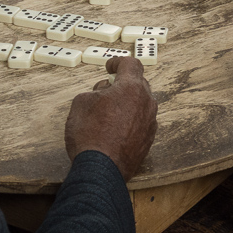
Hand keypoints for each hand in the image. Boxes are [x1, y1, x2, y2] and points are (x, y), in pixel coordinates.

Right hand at [64, 57, 158, 179]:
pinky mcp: (149, 139)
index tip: (110, 67)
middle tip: (106, 91)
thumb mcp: (82, 102)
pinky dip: (130, 120)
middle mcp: (146, 103)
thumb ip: (96, 90)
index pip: (131, 64)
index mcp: (131, 88)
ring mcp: (150, 122)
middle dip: (123, 84)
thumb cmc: (89, 134)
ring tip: (109, 112)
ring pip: (141, 104)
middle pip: (138, 84)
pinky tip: (116, 129)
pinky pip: (141, 122)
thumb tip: (104, 92)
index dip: (118, 62)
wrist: (100, 169)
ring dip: (127, 103)